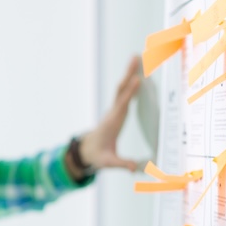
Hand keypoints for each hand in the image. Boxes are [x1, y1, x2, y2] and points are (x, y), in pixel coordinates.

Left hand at [78, 55, 142, 171]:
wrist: (87, 151)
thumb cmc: (98, 155)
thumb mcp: (108, 162)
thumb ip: (121, 163)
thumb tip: (133, 168)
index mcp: (112, 123)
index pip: (121, 105)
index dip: (129, 93)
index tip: (136, 80)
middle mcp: (113, 113)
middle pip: (121, 91)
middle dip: (128, 74)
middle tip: (135, 58)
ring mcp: (114, 110)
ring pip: (122, 88)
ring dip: (129, 73)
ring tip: (136, 58)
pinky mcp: (117, 110)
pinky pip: (124, 93)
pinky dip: (131, 81)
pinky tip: (138, 72)